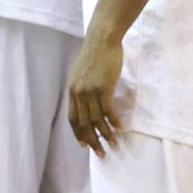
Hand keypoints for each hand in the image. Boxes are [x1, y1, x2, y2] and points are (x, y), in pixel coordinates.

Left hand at [66, 31, 123, 155]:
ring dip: (106, 134)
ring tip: (114, 144)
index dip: (78, 134)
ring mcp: (91, 91)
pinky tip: (120, 128)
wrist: (102, 39)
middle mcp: (79, 93)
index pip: (72, 118)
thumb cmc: (95, 53)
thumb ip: (83, 87)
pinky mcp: (104, 88)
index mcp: (72, 90)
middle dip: (92, 140)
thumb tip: (90, 99)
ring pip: (96, 120)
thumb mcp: (82, 72)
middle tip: (101, 153)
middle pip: (83, 123)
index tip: (84, 145)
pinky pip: (108, 111)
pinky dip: (114, 122)